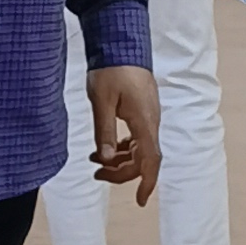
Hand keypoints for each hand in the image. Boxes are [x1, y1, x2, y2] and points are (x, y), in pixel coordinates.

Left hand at [88, 64, 161, 204]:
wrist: (121, 43)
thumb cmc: (111, 69)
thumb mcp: (101, 101)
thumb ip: (103, 131)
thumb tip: (103, 158)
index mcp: (144, 122)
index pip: (151, 160)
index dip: (146, 182)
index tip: (140, 201)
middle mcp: (151, 122)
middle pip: (143, 159)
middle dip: (121, 172)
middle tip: (95, 173)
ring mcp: (148, 116)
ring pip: (139, 149)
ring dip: (120, 160)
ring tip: (94, 160)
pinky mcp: (143, 110)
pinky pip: (137, 138)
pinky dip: (122, 147)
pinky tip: (104, 147)